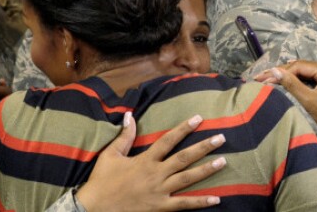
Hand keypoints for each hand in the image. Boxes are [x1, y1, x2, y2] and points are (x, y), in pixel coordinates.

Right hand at [76, 112, 226, 211]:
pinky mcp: (160, 207)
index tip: (199, 118)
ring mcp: (160, 191)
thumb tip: (130, 114)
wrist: (93, 209)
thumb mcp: (110, 155)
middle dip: (204, 147)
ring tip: (223, 161)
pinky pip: (183, 204)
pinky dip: (201, 202)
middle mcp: (156, 174)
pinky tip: (217, 198)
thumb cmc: (102, 181)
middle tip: (221, 138)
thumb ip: (124, 136)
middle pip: (184, 158)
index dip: (184, 128)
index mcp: (145, 160)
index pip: (169, 140)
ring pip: (188, 179)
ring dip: (206, 170)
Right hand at [255, 61, 316, 136]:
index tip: (263, 77)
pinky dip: (301, 78)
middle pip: (304, 67)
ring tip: (270, 76)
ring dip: (290, 74)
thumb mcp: (307, 99)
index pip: (300, 66)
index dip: (281, 72)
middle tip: (262, 76)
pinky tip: (287, 77)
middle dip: (283, 72)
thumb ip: (291, 83)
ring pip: (308, 70)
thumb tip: (273, 70)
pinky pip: (314, 75)